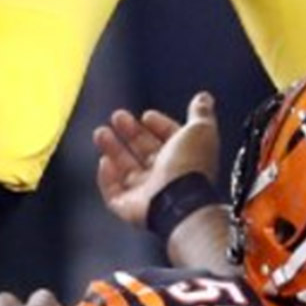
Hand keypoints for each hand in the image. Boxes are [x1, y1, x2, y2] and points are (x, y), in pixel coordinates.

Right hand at [92, 92, 220, 229]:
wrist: (179, 200)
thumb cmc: (190, 165)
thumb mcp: (200, 130)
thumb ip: (200, 113)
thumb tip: (204, 97)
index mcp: (184, 158)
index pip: (169, 139)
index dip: (158, 125)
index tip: (146, 115)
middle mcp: (166, 176)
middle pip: (144, 152)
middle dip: (130, 133)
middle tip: (117, 116)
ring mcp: (147, 194)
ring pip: (125, 169)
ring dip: (112, 149)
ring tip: (101, 132)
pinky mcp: (129, 208)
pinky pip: (114, 193)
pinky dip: (106, 178)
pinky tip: (104, 161)